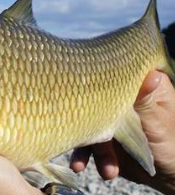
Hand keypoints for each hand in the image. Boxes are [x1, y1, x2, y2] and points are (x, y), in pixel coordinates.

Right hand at [70, 70, 174, 193]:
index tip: (84, 86)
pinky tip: (80, 166)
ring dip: (88, 146)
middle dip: (87, 118)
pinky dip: (82, 155)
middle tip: (83, 132)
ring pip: (87, 122)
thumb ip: (147, 102)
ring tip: (104, 167)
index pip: (115, 73)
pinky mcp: (99, 135)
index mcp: (140, 85)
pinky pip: (84, 142)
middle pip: (94, 97)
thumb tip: (150, 75)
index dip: (98, 77)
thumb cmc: (172, 142)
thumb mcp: (159, 123)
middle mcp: (120, 98)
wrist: (169, 172)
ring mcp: (107, 116)